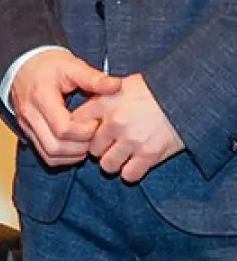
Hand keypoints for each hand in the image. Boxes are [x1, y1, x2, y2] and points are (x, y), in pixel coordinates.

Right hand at [9, 47, 119, 167]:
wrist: (24, 64)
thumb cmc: (48, 65)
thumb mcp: (71, 65)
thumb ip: (93, 78)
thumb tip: (116, 86)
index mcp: (41, 97)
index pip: (63, 129)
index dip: (84, 132)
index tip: (95, 122)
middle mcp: (30, 114)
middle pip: (55, 146)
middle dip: (80, 146)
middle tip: (93, 134)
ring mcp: (26, 125)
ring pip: (50, 155)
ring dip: (72, 154)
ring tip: (85, 140)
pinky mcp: (27, 131)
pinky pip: (45, 155)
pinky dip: (63, 156)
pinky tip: (75, 145)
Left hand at [71, 73, 185, 182]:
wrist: (185, 97)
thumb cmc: (153, 90)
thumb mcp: (121, 85)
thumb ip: (101, 98)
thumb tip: (84, 112)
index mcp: (104, 102)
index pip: (76, 122)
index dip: (80, 130)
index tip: (86, 133)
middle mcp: (114, 122)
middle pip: (91, 147)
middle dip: (98, 148)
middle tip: (108, 146)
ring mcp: (131, 140)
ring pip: (107, 165)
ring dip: (113, 162)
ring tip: (120, 156)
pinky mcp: (149, 155)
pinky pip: (129, 175)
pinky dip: (130, 172)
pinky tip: (134, 164)